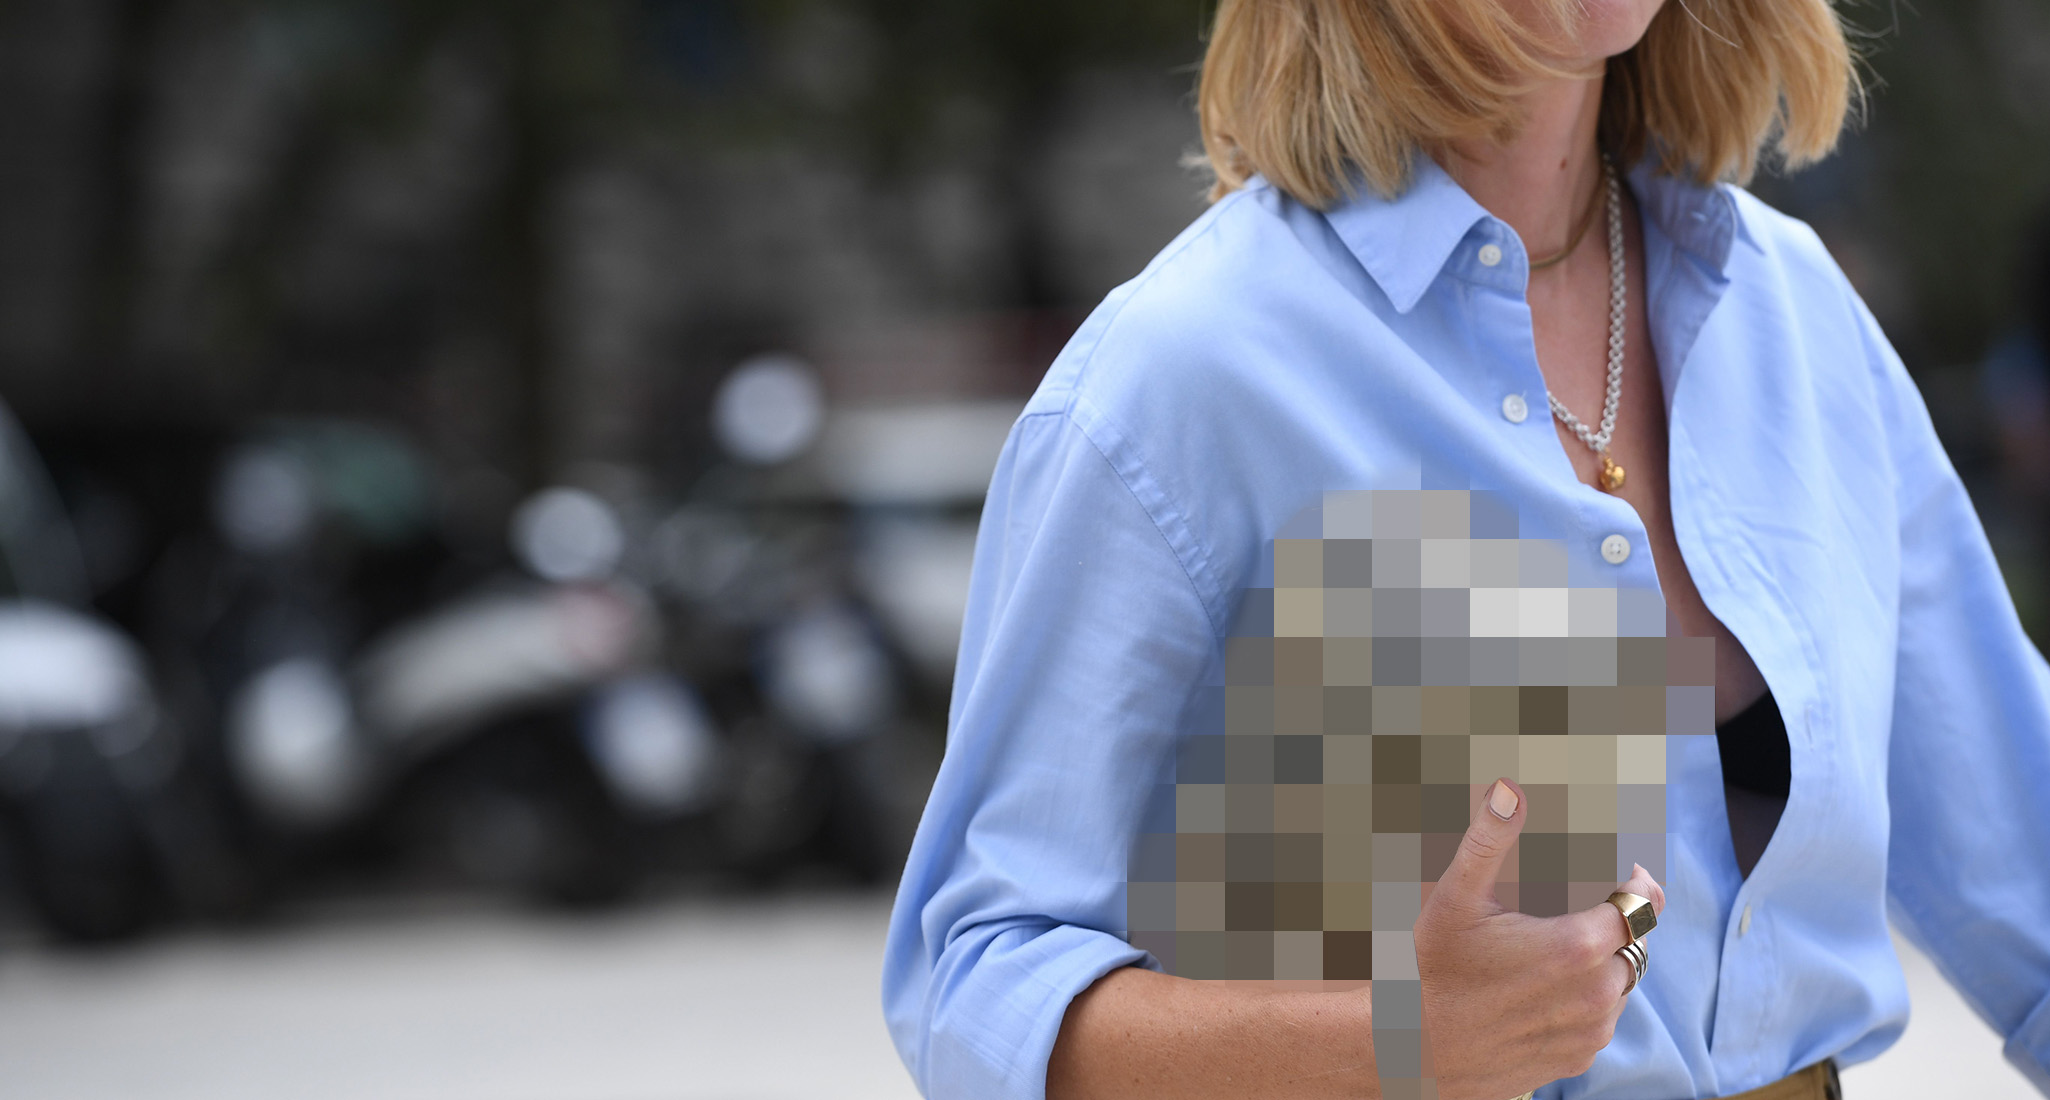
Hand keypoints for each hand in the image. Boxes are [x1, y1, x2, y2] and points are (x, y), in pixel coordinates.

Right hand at [1410, 778, 1665, 1099]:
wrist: (1415, 1053)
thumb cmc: (1433, 971)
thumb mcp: (1454, 898)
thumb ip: (1489, 840)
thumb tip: (1508, 789)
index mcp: (1576, 947)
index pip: (1643, 907)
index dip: (1639, 884)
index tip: (1626, 872)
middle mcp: (1596, 994)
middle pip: (1632, 945)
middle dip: (1613, 925)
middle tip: (1572, 911)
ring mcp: (1590, 1030)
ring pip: (1620, 983)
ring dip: (1602, 964)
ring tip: (1552, 953)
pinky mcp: (1579, 1057)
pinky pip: (1601, 1020)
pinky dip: (1586, 1000)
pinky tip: (1542, 990)